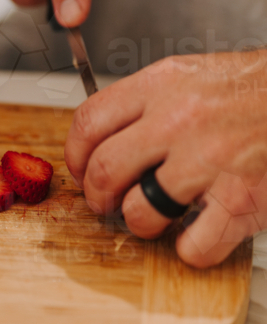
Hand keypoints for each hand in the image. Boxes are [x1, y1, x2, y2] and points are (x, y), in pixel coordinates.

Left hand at [65, 50, 266, 266]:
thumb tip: (106, 136)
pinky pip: (194, 246)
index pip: (89, 123)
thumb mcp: (191, 74)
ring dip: (143, 224)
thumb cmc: (255, 89)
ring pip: (140, 213)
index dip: (74, 156)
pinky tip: (202, 232)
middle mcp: (179, 121)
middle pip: (104, 171)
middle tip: (108, 204)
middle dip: (98, 198)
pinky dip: (193, 249)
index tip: (80, 169)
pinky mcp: (240, 200)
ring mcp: (208, 161)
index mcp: (162, 86)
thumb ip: (147, 103)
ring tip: (159, 216)